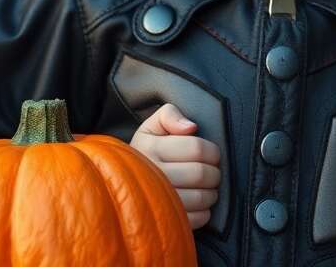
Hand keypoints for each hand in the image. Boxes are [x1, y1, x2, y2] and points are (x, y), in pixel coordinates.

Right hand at [130, 102, 220, 229]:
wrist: (122, 181)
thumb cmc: (146, 151)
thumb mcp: (153, 126)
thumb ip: (170, 115)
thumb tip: (191, 127)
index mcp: (151, 147)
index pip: (197, 148)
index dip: (212, 151)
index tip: (210, 154)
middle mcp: (151, 174)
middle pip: (201, 174)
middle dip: (214, 172)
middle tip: (211, 172)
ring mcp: (156, 200)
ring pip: (200, 197)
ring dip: (211, 193)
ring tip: (206, 188)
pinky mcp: (163, 220)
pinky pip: (195, 219)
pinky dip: (204, 212)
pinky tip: (198, 204)